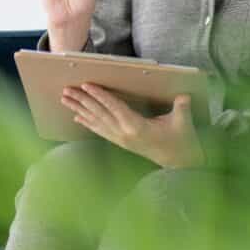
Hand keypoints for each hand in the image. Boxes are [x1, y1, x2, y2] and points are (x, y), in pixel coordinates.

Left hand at [61, 83, 204, 168]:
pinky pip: (100, 131)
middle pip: (99, 113)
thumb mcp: (183, 124)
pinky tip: (76, 118)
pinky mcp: (121, 143)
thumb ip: (182, 109)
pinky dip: (88, 123)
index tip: (86, 85)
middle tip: (66, 90)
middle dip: (82, 101)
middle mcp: (124, 133)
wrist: (179, 163)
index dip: (100, 95)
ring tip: (65, 100)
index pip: (114, 107)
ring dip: (79, 110)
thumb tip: (184, 96)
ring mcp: (121, 139)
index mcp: (137, 127)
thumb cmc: (181, 141)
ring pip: (96, 122)